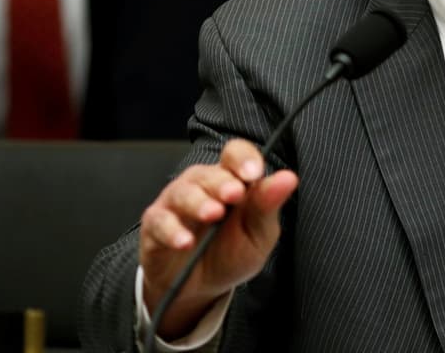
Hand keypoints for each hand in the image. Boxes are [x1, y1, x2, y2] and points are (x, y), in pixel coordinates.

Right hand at [139, 139, 298, 339]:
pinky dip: (172, 230)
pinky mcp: (155, 225)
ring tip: (213, 215)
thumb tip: (289, 178)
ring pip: (183, 192)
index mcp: (231, 181)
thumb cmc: (230, 255)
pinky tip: (185, 241)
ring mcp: (176, 203)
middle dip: (222, 183)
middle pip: (208, 173)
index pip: (235, 154)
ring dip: (198, 202)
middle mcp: (202, 186)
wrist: (199, 290)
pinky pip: (159, 221)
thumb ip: (268, 206)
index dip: (243, 159)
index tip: (253, 174)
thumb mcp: (258, 235)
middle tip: (234, 195)